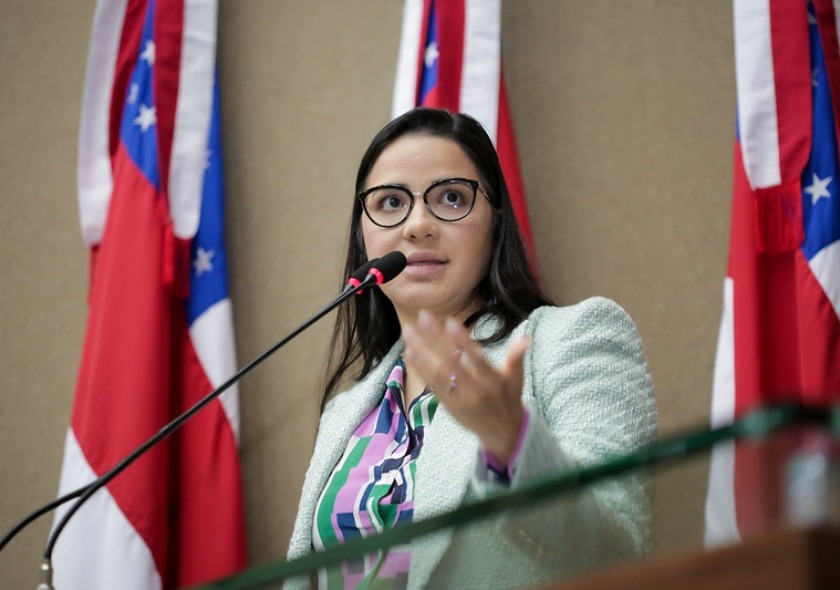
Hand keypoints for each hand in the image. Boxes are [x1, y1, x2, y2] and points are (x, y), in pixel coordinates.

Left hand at [402, 310, 530, 464]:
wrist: (503, 434)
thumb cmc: (508, 400)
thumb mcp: (516, 379)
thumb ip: (516, 358)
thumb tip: (526, 339)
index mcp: (492, 381)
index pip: (477, 359)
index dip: (463, 342)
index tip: (450, 322)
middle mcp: (474, 390)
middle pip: (452, 363)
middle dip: (435, 339)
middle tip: (422, 317)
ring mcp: (459, 398)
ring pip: (437, 374)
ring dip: (421, 352)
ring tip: (408, 332)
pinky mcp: (448, 405)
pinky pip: (432, 385)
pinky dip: (420, 368)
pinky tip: (410, 352)